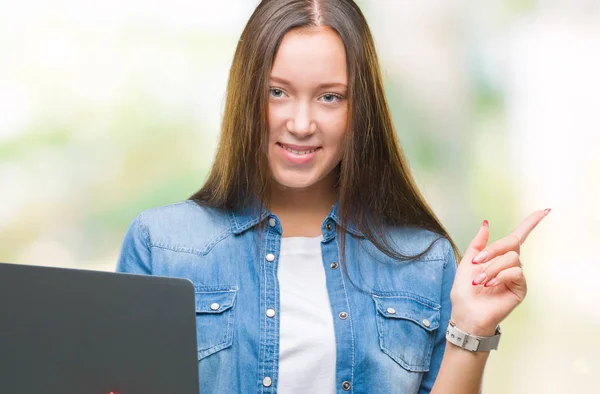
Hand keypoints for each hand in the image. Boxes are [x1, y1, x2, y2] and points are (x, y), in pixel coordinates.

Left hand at [449, 209, 550, 335]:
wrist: (466, 312)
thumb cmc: (465, 290)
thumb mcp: (467, 262)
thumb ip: (478, 243)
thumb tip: (486, 224)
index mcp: (498, 256)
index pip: (518, 236)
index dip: (531, 222)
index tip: (545, 210)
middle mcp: (511, 263)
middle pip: (512, 242)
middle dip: (492, 250)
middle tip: (477, 263)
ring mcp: (517, 276)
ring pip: (511, 257)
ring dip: (492, 268)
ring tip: (481, 280)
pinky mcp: (520, 288)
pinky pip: (516, 272)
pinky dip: (500, 276)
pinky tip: (491, 285)